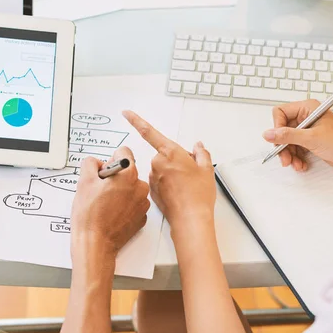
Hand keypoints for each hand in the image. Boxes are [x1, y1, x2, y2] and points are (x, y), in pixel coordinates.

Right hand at [71, 147, 149, 258]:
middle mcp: (140, 187)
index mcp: (128, 174)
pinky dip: (123, 205)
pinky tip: (111, 213)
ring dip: (119, 191)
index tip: (103, 173)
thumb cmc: (90, 215)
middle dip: (114, 177)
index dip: (109, 160)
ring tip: (104, 204)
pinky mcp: (141, 217)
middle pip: (127, 171)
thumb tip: (96, 163)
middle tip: (100, 191)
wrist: (95, 243)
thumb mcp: (84, 181)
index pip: (123, 152)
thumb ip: (91, 163)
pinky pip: (133, 203)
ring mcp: (142, 203)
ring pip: (130, 187)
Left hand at [123, 110, 215, 224]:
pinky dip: (167, 185)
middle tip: (189, 173)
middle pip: (164, 155)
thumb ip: (201, 154)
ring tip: (186, 186)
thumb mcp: (206, 169)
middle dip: (174, 160)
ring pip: (162, 169)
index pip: (149, 132)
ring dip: (171, 173)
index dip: (136, 120)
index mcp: (170, 153)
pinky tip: (178, 193)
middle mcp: (158, 163)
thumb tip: (198, 147)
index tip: (126, 113)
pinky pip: (160, 182)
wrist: (190, 218)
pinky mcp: (152, 190)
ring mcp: (153, 177)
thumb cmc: (198, 195)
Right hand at [262, 99, 332, 172]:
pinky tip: (301, 165)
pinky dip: (296, 158)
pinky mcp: (310, 141)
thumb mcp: (311, 138)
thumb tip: (267, 134)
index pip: (280, 112)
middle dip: (282, 146)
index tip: (278, 140)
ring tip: (295, 164)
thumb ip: (287, 136)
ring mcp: (308, 130)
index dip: (277, 127)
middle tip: (285, 158)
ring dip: (289, 155)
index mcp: (307, 108)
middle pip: (282, 129)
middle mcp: (306, 117)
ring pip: (287, 141)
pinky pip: (295, 148)